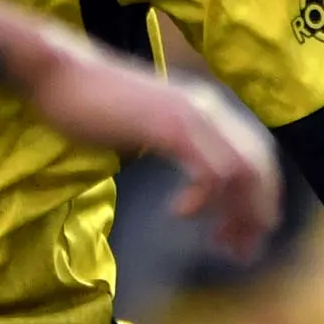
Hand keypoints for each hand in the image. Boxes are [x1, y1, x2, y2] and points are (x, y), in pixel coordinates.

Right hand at [16, 40, 279, 256]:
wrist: (62, 74)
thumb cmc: (95, 103)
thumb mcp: (152, 124)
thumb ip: (179, 142)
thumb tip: (199, 180)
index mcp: (207, 106)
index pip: (257, 153)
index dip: (260, 195)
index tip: (247, 231)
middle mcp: (210, 108)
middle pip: (259, 165)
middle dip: (257, 211)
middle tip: (242, 248)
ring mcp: (193, 116)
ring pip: (242, 171)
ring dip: (237, 213)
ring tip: (220, 241)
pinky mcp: (171, 127)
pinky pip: (210, 172)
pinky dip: (204, 199)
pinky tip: (182, 212)